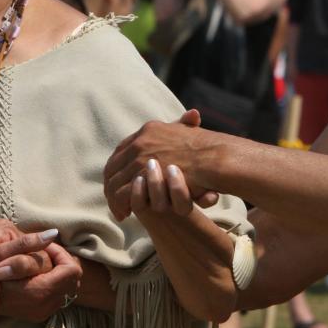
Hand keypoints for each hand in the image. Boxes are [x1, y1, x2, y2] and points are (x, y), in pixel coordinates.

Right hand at [0, 244, 82, 322]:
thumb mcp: (6, 252)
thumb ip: (29, 245)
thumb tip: (53, 233)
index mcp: (40, 291)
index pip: (71, 269)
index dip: (61, 254)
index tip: (47, 248)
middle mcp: (44, 306)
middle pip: (72, 280)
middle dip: (60, 264)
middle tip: (44, 254)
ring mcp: (42, 313)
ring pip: (65, 288)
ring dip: (57, 275)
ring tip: (40, 266)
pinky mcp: (38, 315)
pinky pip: (56, 296)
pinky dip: (50, 284)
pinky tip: (37, 277)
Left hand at [105, 109, 219, 220]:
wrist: (215, 158)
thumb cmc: (207, 150)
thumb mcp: (194, 133)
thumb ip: (187, 125)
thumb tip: (192, 114)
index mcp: (148, 130)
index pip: (121, 150)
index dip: (118, 167)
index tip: (119, 181)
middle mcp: (140, 141)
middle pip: (114, 166)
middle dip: (112, 185)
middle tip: (115, 201)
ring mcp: (139, 157)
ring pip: (114, 181)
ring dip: (114, 198)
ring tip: (120, 211)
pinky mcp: (142, 175)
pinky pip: (121, 192)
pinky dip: (120, 205)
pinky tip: (125, 213)